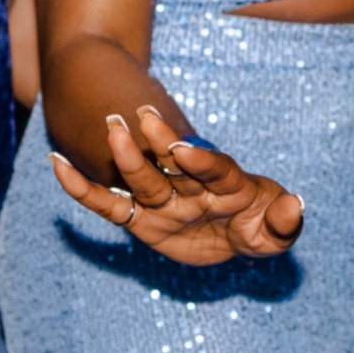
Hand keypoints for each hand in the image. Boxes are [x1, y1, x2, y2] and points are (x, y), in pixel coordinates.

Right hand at [50, 105, 304, 264]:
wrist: (234, 235)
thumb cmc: (258, 227)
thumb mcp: (277, 233)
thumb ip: (284, 222)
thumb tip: (294, 206)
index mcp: (229, 184)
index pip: (217, 169)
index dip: (203, 160)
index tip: (184, 149)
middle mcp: (192, 186)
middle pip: (174, 164)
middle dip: (159, 142)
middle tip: (141, 117)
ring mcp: (164, 200)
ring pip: (141, 178)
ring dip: (126, 155)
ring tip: (111, 128)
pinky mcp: (141, 218)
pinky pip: (110, 205)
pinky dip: (84, 190)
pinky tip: (59, 167)